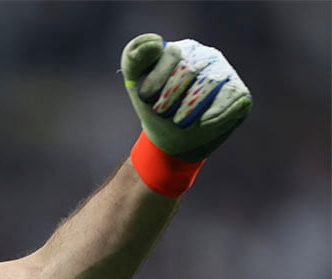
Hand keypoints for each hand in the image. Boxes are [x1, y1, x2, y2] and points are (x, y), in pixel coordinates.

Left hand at [122, 33, 251, 160]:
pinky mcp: (239, 92)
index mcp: (181, 50)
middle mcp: (207, 57)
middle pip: (190, 69)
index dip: (156, 77)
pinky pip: (230, 97)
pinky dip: (211, 115)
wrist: (172, 141)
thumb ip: (134, 60)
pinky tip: (201, 124)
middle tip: (161, 113)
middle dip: (170, 95)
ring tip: (179, 121)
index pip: (172, 53)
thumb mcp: (137, 86)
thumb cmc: (155, 109)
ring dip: (189, 107)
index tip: (145, 97)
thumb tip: (155, 42)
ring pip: (210, 82)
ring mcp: (225, 73)